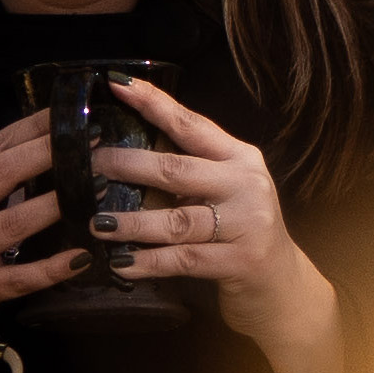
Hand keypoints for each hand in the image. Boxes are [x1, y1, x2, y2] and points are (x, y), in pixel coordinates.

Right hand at [0, 112, 91, 372]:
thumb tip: (31, 154)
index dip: (29, 129)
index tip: (64, 115)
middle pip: (2, 174)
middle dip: (49, 153)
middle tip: (91, 141)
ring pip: (17, 221)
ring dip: (60, 202)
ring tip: (97, 186)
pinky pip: (23, 277)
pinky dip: (55, 267)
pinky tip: (83, 256)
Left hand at [91, 78, 345, 372]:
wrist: (282, 287)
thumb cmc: (239, 231)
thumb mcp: (223, 191)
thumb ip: (188, 169)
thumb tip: (120, 149)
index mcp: (240, 157)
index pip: (191, 123)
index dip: (153, 103)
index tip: (116, 85)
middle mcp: (247, 184)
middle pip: (178, 169)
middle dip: (129, 165)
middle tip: (91, 164)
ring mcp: (248, 223)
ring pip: (178, 219)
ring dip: (132, 222)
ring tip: (97, 223)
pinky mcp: (242, 261)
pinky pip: (184, 259)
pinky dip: (149, 262)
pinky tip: (122, 262)